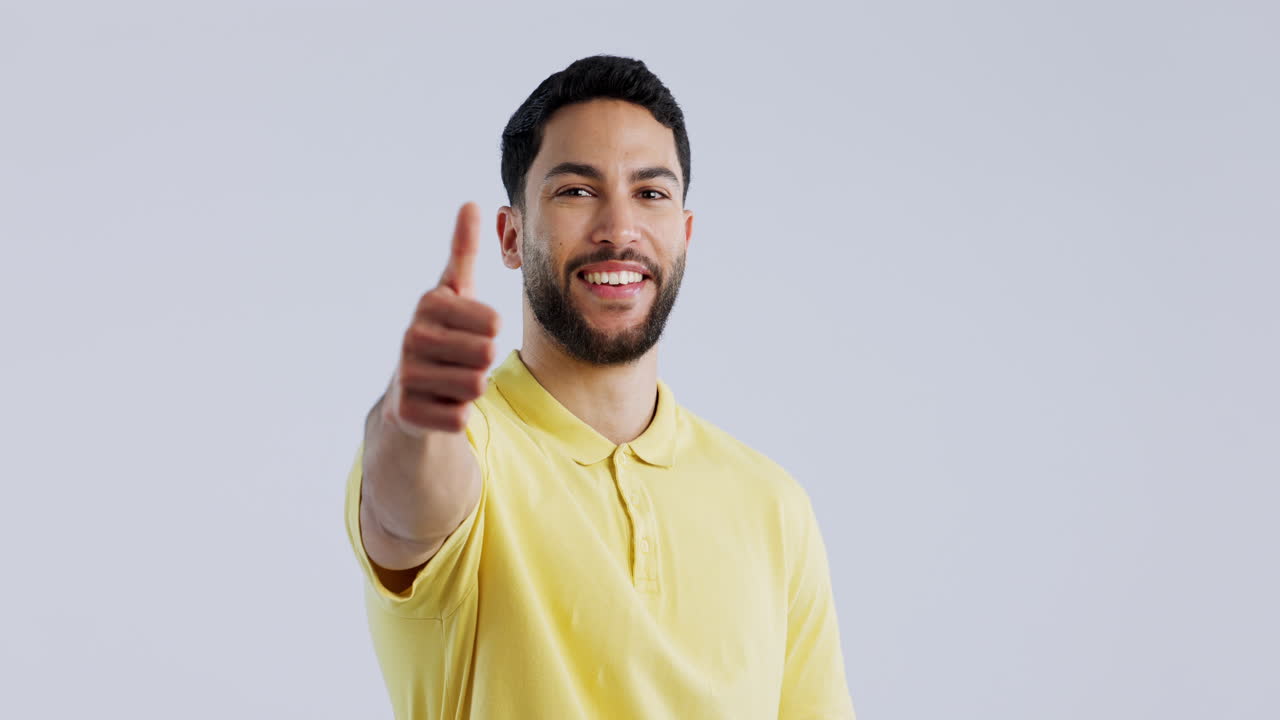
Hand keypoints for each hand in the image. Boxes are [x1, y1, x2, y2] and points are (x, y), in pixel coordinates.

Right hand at [383, 202, 500, 435]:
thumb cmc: (442, 335)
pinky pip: (460, 417)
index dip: (490, 333)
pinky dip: (456, 415)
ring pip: (476, 387)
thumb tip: (472, 203)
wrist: (407, 393)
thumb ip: (463, 251)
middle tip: (458, 360)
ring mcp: (405, 376)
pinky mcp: (405, 413)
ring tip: (448, 381)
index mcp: (429, 304)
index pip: (494, 323)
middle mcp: (411, 336)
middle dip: (481, 362)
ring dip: (470, 389)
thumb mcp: (453, 292)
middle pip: (487, 355)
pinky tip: (437, 404)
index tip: (467, 332)